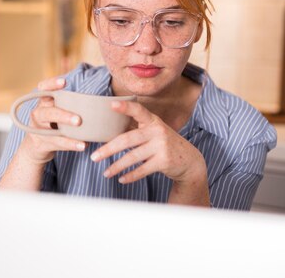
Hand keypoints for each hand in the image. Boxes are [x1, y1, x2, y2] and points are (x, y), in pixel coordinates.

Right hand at [17, 77, 85, 165]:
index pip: (43, 89)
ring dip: (69, 135)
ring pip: (52, 132)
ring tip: (83, 140)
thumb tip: (98, 100)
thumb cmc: (51, 123)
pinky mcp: (42, 144)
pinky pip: (57, 144)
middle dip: (63, 116)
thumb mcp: (55, 111)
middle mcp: (38, 115)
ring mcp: (38, 130)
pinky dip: (70, 145)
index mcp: (43, 103)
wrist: (34, 146)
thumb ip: (68, 104)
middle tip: (78, 120)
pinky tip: (83, 145)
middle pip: (48, 113)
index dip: (51, 84)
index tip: (64, 82)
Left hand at [89, 100, 206, 184]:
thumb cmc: (164, 145)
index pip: (138, 111)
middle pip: (128, 139)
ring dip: (117, 166)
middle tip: (95, 157)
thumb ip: (137, 130)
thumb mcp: (154, 133)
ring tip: (106, 173)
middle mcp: (158, 131)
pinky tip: (121, 179)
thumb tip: (109, 132)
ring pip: (133, 157)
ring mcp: (162, 146)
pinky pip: (142, 170)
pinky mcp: (164, 161)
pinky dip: (130, 176)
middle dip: (109, 149)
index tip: (111, 105)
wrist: (189, 160)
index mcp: (153, 121)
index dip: (125, 107)